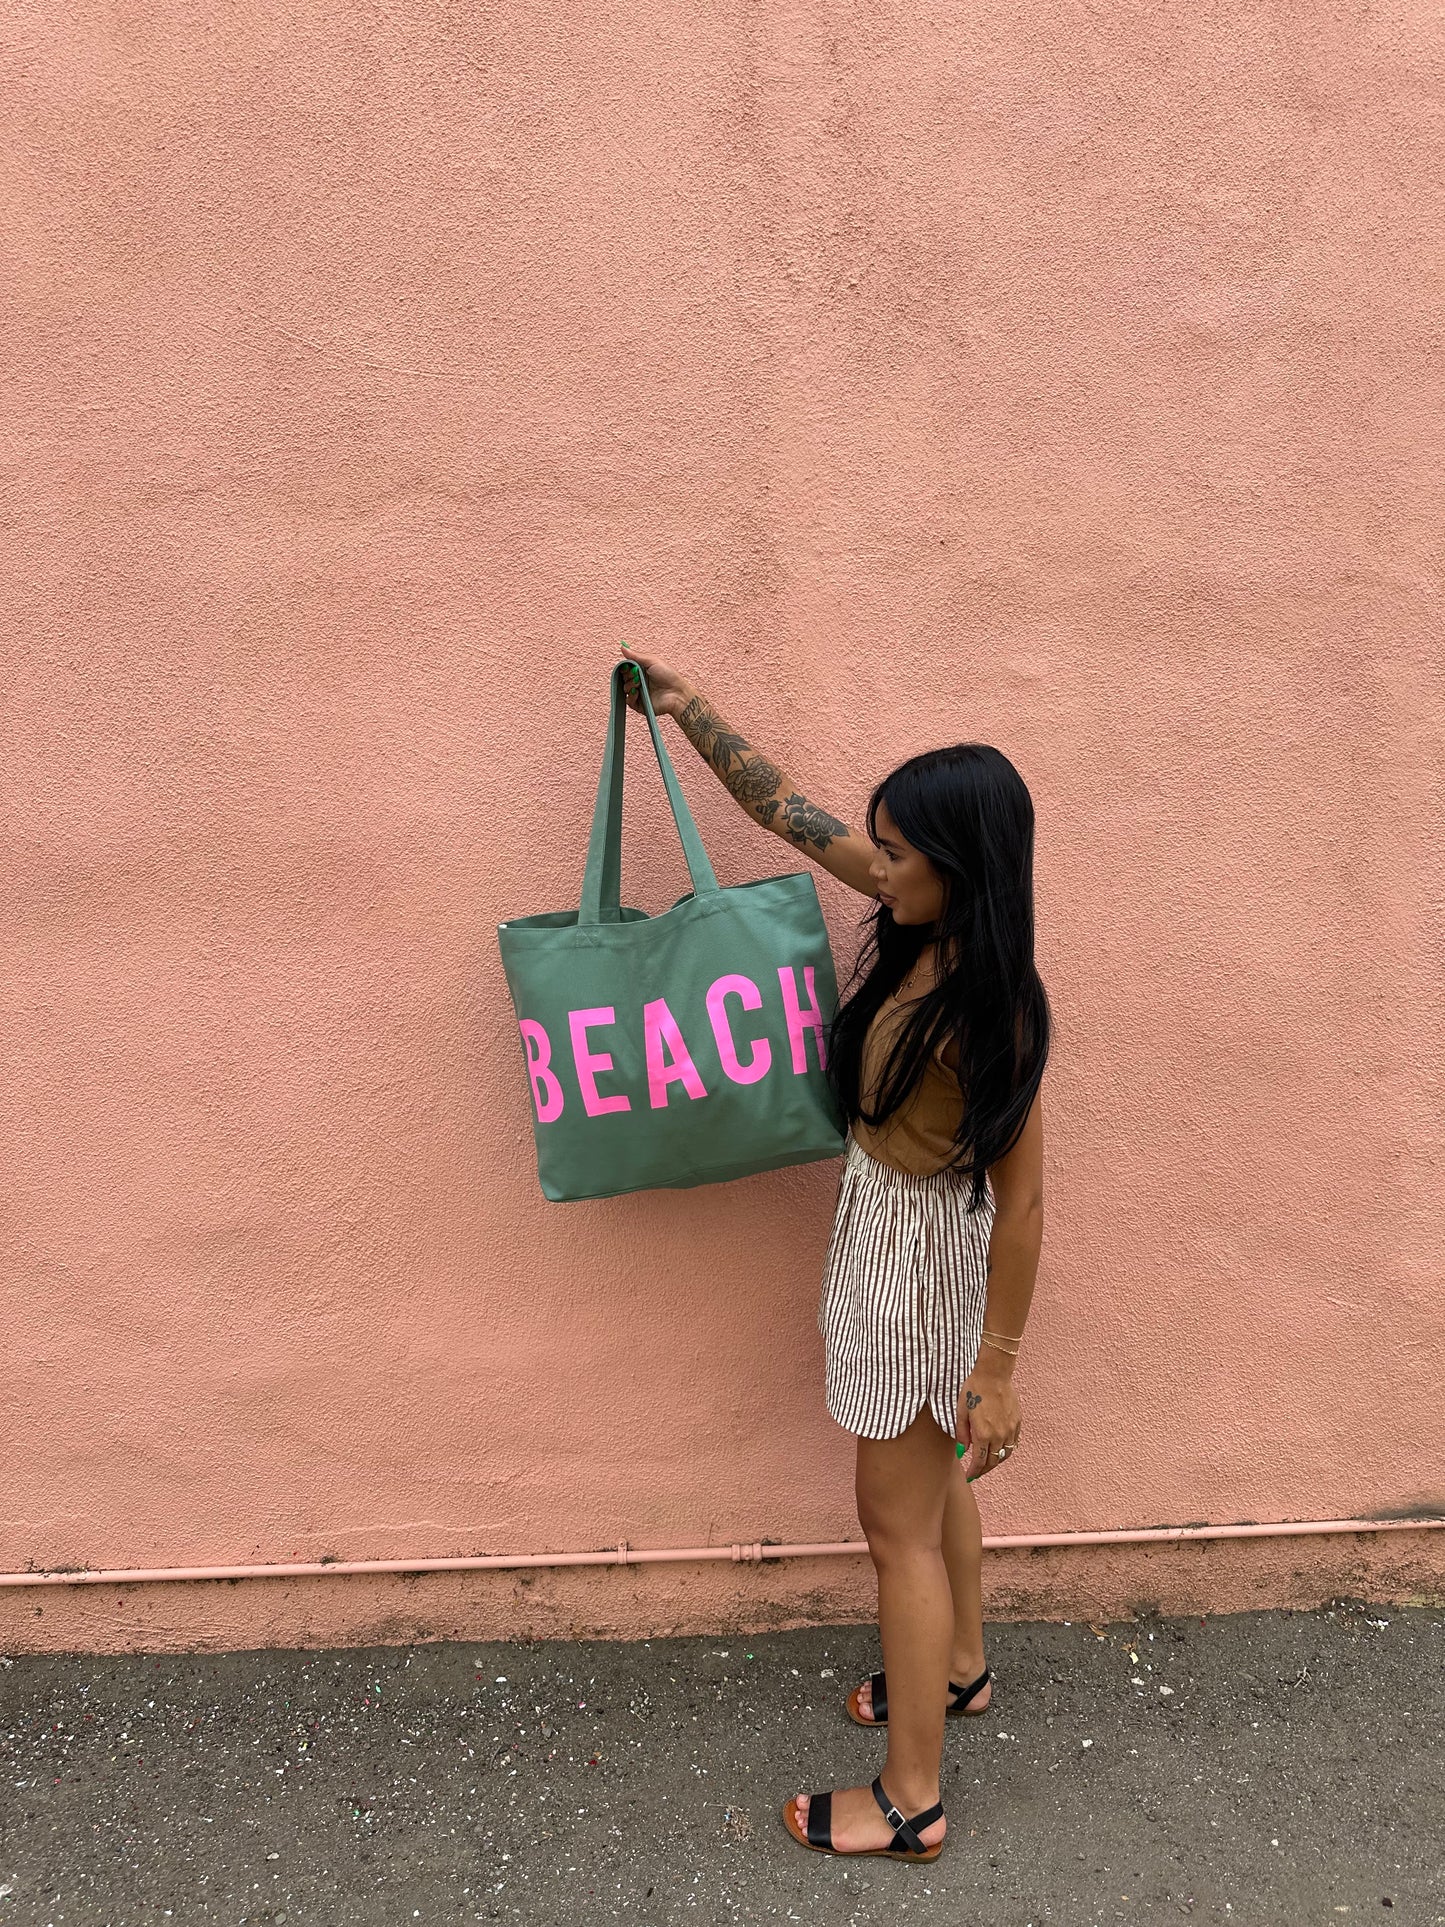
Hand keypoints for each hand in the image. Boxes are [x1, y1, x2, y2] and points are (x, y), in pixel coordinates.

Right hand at [619, 643, 695, 719]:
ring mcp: (639, 693)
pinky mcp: (639, 705)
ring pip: (625, 689)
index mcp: (642, 671)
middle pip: (624, 678)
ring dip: (629, 684)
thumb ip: (636, 656)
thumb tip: (623, 647)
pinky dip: (631, 696)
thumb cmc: (669, 676)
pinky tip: (638, 692)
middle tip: (636, 674)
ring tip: (639, 683)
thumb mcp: (652, 661)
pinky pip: (628, 701)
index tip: (627, 666)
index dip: (625, 667)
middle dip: (628, 675)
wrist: (676, 693)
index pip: (627, 668)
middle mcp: (639, 682)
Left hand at [957, 1367, 1021, 1481]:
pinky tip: (1000, 1449)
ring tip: (987, 1462)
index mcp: (983, 1434)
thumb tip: (963, 1451)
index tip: (969, 1476)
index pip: (979, 1462)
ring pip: (1005, 1454)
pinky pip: (1013, 1443)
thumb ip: (962, 1433)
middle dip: (984, 1470)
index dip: (974, 1472)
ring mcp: (1010, 1430)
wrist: (993, 1374)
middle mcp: (999, 1435)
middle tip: (977, 1472)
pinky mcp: (1017, 1423)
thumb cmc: (974, 1390)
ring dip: (996, 1461)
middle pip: (993, 1461)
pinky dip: (1006, 1450)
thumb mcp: (961, 1411)